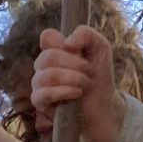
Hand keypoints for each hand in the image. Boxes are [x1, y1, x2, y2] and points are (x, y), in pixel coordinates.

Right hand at [28, 25, 121, 141]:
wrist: (103, 106)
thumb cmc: (99, 77)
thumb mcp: (101, 49)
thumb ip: (86, 35)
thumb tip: (67, 43)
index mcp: (55, 49)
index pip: (47, 36)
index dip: (63, 42)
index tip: (79, 51)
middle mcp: (43, 65)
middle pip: (48, 56)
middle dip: (74, 64)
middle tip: (89, 72)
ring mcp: (39, 83)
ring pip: (46, 76)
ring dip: (71, 79)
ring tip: (85, 84)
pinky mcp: (39, 101)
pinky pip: (42, 94)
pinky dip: (62, 92)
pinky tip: (76, 93)